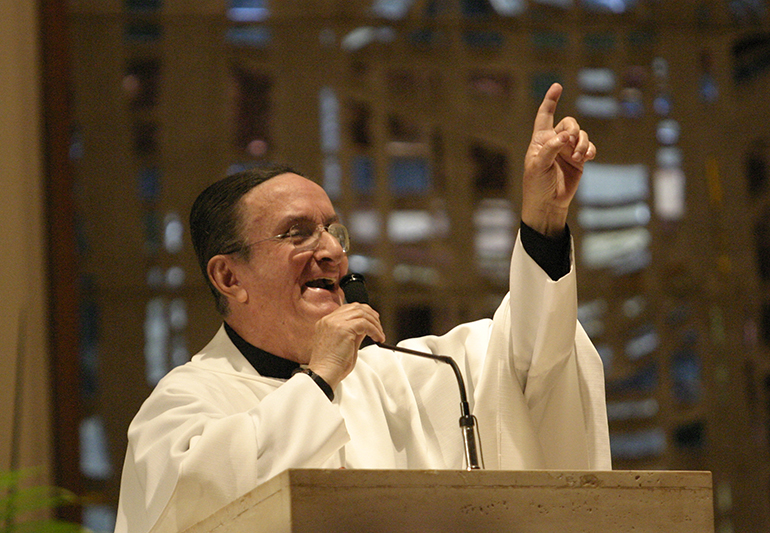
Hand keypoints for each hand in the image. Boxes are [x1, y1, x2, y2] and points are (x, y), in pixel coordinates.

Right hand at [306, 303, 385, 389]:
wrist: (323, 374)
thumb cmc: (331, 366)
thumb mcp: (344, 344)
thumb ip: (353, 333)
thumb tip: (365, 328)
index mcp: (326, 323)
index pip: (347, 308)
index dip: (362, 312)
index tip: (372, 319)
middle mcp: (329, 320)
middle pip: (355, 307)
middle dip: (370, 315)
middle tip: (379, 326)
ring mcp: (335, 322)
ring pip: (362, 313)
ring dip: (374, 323)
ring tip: (379, 334)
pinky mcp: (343, 328)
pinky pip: (365, 323)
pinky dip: (374, 330)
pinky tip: (377, 337)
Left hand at [522, 83, 595, 237]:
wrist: (548, 204)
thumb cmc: (537, 185)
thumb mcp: (538, 166)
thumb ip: (551, 148)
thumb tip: (566, 135)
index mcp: (540, 140)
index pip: (544, 115)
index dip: (550, 101)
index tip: (557, 86)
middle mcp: (555, 142)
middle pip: (569, 123)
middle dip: (572, 130)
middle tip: (569, 144)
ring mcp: (568, 150)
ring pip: (581, 134)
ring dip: (582, 143)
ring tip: (579, 157)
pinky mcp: (579, 160)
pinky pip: (589, 147)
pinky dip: (590, 149)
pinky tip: (587, 157)